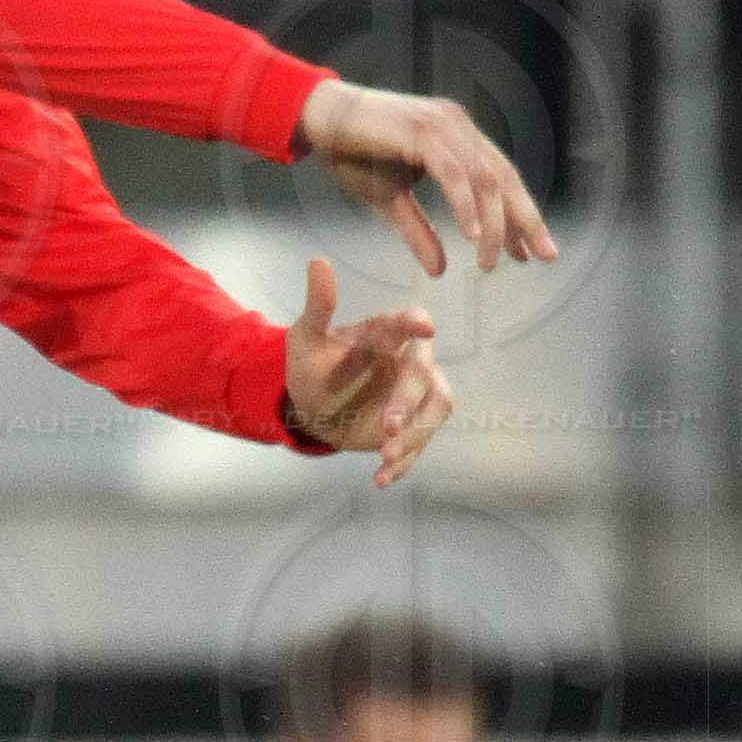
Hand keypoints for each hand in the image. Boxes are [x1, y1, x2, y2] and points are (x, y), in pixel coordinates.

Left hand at [283, 256, 456, 487]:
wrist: (313, 407)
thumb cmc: (314, 366)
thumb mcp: (305, 339)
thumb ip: (317, 306)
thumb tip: (317, 262)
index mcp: (385, 335)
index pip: (406, 324)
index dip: (414, 323)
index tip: (422, 326)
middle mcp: (409, 361)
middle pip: (424, 376)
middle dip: (407, 402)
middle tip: (386, 427)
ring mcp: (415, 395)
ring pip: (436, 408)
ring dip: (416, 434)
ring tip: (386, 455)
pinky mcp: (412, 426)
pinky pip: (420, 443)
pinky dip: (403, 462)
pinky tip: (382, 479)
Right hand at [295, 77, 559, 279]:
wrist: (319, 118)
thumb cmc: (352, 153)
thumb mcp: (389, 202)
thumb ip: (418, 232)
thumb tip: (441, 269)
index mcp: (459, 138)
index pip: (500, 180)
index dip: (518, 217)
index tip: (530, 251)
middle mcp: (459, 128)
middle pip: (505, 179)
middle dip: (526, 221)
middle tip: (543, 257)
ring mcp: (444, 126)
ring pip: (484, 180)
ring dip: (493, 225)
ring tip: (491, 262)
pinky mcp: (422, 132)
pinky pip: (453, 174)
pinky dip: (464, 206)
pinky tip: (472, 235)